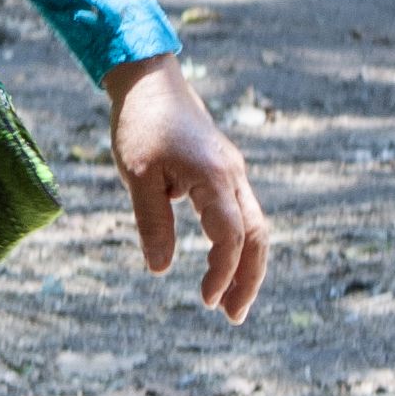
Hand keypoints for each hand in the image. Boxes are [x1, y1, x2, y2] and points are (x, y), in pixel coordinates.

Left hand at [106, 52, 267, 321]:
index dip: (223, 271)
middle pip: (257, 236)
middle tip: (232, 316)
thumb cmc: (140, 123)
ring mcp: (232, 172)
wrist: (149, 79)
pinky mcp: (224, 171)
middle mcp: (233, 175)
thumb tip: (161, 269)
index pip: (230, 236)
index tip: (206, 300)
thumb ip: (152, 222)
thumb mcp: (137, 175)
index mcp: (213, 176)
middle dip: (249, 279)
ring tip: (231, 302)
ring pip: (255, 226)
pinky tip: (223, 264)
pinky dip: (239, 244)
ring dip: (247, 265)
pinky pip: (242, 213)